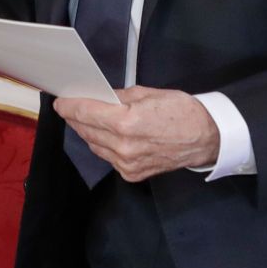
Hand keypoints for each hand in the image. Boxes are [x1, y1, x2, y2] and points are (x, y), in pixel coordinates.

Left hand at [53, 86, 219, 181]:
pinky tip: (102, 135)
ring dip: (87, 132)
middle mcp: (124, 147)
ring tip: (83, 119)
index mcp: (127, 122)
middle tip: (69, 108)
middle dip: (75, 117)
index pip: (86, 113)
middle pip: (86, 130)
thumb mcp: (147, 93)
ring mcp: (127, 164)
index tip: (60, 101)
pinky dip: (102, 145)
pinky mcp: (132, 174)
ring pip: (94, 145)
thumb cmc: (181, 111)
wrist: (206, 139)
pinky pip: (108, 157)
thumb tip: (98, 98)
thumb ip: (118, 97)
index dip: (69, 106)